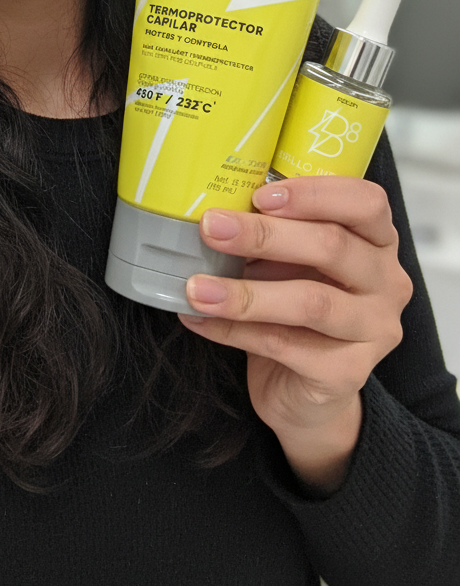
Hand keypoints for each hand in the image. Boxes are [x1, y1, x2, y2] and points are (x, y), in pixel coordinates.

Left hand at [178, 177, 412, 491]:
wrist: (302, 391)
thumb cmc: (295, 308)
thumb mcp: (289, 262)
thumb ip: (273, 234)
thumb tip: (217, 212)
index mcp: (378, 241)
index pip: (366, 202)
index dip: (314, 194)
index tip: (259, 196)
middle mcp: (388, 282)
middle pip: (333, 246)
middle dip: (265, 235)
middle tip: (211, 228)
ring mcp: (374, 330)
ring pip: (310, 302)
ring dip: (245, 293)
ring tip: (196, 287)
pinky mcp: (349, 373)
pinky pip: (284, 345)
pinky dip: (235, 330)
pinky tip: (199, 318)